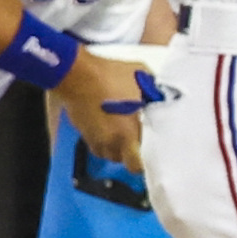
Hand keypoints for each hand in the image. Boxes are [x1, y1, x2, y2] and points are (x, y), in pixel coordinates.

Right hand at [58, 48, 154, 165]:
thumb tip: (160, 97)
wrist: (76, 73)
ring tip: (121, 133)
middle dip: (129, 154)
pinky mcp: (82, 132)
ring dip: (115, 148)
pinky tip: (107, 126)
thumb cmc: (110, 75)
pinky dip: (101, 140)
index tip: (148, 153)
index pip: (136, 164)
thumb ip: (153, 91)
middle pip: (122, 160)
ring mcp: (93, 138)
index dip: (142, 162)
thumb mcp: (141, 75)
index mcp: (127, 133)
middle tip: (136, 139)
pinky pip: (95, 143)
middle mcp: (110, 142)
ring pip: (107, 154)